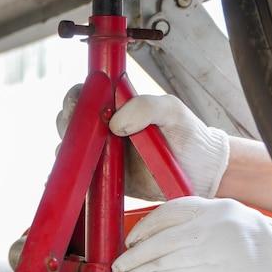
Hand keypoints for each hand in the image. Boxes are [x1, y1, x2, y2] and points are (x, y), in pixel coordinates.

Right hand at [56, 85, 229, 200]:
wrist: (202, 170)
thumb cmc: (188, 134)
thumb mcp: (171, 110)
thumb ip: (145, 106)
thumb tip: (114, 123)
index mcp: (119, 105)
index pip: (86, 95)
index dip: (79, 97)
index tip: (84, 104)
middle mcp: (107, 127)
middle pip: (71, 120)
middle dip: (69, 123)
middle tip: (86, 131)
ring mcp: (105, 152)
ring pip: (72, 147)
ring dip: (72, 149)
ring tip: (90, 152)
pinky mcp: (107, 177)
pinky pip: (82, 174)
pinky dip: (74, 173)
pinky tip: (80, 172)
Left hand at [112, 196, 271, 271]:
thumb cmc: (253, 232)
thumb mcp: (225, 212)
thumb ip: (194, 217)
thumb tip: (154, 234)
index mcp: (214, 207)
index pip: (169, 213)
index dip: (144, 228)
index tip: (130, 242)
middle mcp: (215, 226)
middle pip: (165, 241)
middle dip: (137, 256)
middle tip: (119, 267)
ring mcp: (221, 250)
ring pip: (173, 261)